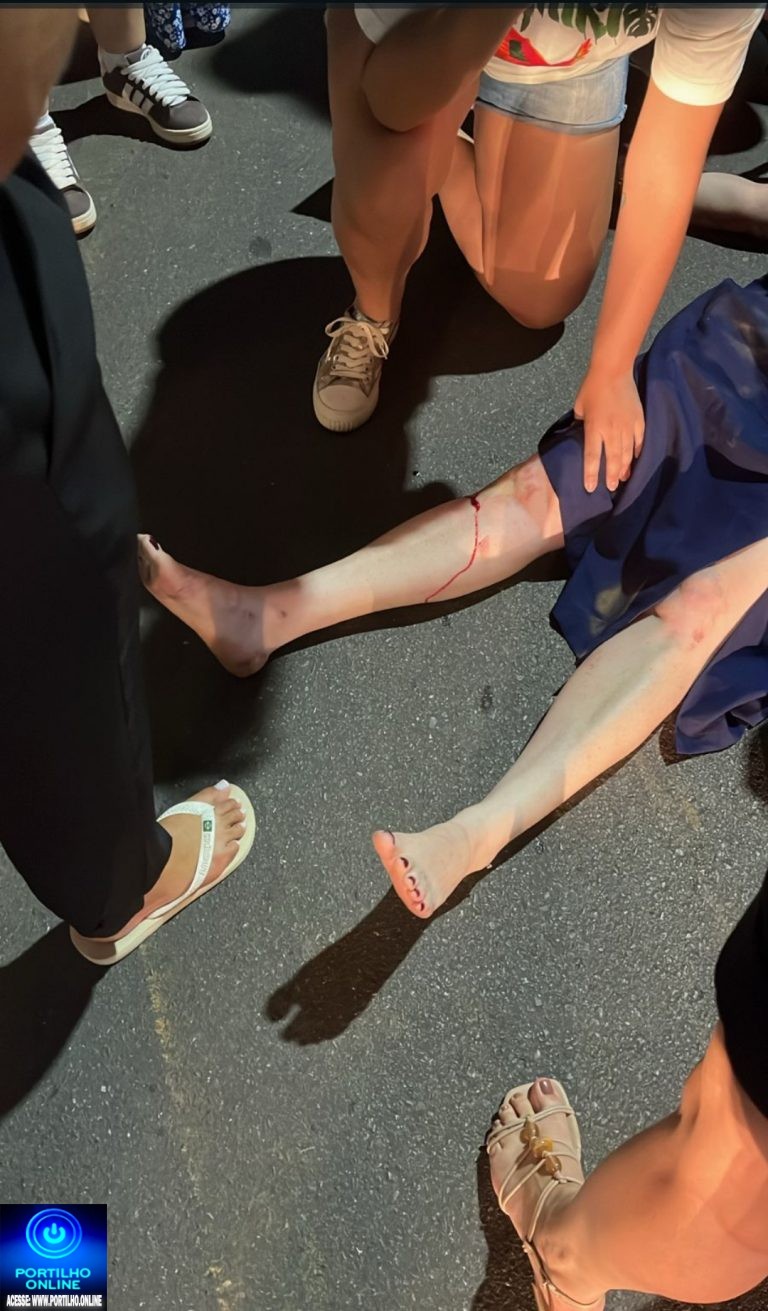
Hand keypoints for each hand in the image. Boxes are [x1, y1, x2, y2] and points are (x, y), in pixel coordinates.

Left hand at [573, 368, 644, 492]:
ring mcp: (628, 426)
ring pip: (627, 453)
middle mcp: (612, 431)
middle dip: (611, 476)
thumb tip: (581, 434)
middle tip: (611, 488)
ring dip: (625, 468)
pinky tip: (634, 462)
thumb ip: (581, 423)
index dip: (591, 474)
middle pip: (613, 459)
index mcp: (594, 428)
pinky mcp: (639, 421)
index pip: (593, 457)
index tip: (590, 488)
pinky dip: (637, 453)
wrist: (613, 371)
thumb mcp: (579, 407)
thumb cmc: (592, 388)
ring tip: (622, 479)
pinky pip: (639, 442)